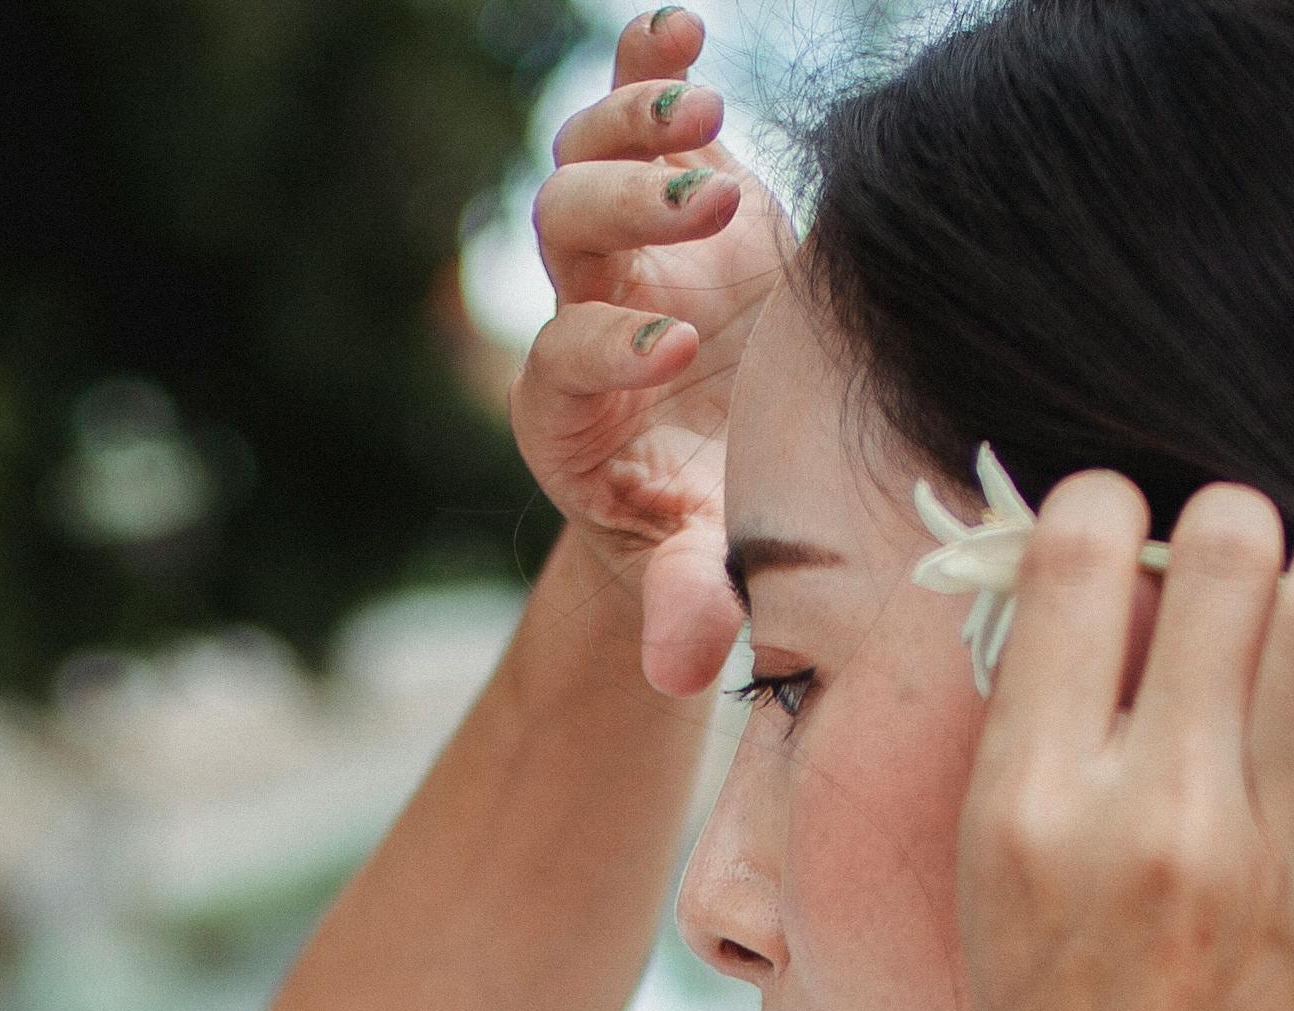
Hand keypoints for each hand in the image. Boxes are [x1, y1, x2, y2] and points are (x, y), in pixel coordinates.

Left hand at [513, 6, 788, 696]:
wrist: (729, 470)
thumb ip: (691, 603)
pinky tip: (681, 31)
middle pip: (565, 233)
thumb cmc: (715, 532)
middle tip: (710, 203)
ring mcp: (624, 247)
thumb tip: (682, 664)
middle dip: (628, 210)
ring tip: (703, 107)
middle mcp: (584, 314)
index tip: (678, 353)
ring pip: (582, 159)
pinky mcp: (674, 197)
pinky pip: (634, 111)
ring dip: (634, 124)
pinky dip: (645, 67)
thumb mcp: (703, 570)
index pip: (565, 361)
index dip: (609, 350)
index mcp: (572, 415)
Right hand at [952, 476, 1293, 1010]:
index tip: (1138, 537)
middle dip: (1245, 526)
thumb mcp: (995, 897)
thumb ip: (1042, 744)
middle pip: (1224, 547)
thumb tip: (1097, 595)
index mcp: (1028, 797)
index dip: (1115, 511)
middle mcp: (1149, 812)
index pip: (1077, 544)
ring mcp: (1274, 863)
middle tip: (1261, 561)